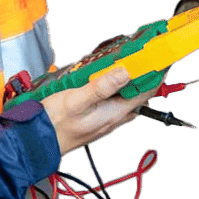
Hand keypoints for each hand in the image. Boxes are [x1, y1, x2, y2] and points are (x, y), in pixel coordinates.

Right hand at [41, 68, 155, 155]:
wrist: (37, 141)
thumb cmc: (55, 123)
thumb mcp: (77, 100)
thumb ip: (101, 86)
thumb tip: (125, 72)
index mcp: (114, 113)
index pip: (146, 93)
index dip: (156, 75)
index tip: (161, 59)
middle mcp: (114, 118)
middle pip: (139, 96)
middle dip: (145, 77)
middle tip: (146, 57)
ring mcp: (106, 120)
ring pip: (127, 99)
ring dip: (131, 83)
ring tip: (130, 64)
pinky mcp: (97, 119)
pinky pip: (115, 102)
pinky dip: (118, 89)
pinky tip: (108, 80)